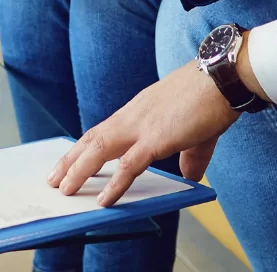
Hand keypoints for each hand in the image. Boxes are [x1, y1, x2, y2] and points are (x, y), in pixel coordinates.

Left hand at [47, 59, 250, 205]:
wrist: (222, 77)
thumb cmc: (211, 97)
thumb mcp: (195, 132)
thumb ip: (190, 156)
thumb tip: (190, 176)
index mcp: (139, 111)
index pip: (103, 130)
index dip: (83, 147)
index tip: (67, 161)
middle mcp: (134, 115)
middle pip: (93, 139)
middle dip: (71, 160)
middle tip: (54, 180)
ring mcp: (142, 125)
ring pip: (100, 149)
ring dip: (80, 170)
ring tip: (65, 190)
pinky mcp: (157, 137)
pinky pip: (130, 165)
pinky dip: (115, 183)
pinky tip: (104, 199)